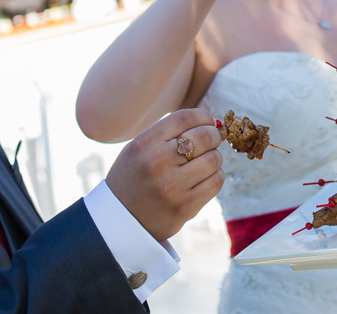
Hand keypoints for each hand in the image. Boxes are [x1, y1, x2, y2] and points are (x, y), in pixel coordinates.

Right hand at [104, 108, 224, 242]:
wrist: (120, 220)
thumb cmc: (133, 178)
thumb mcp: (138, 149)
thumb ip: (167, 134)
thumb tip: (207, 122)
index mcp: (145, 144)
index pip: (185, 118)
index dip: (204, 117)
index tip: (208, 122)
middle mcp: (158, 162)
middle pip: (204, 136)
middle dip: (213, 136)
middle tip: (211, 141)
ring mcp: (172, 186)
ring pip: (213, 159)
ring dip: (215, 157)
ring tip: (206, 161)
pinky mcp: (184, 207)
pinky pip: (215, 182)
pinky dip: (216, 176)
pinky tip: (206, 177)